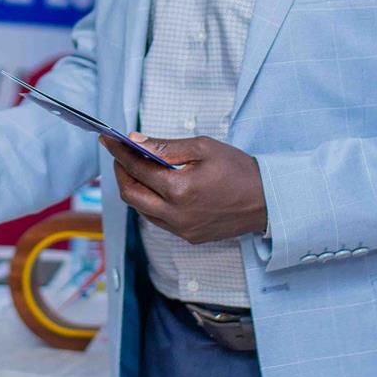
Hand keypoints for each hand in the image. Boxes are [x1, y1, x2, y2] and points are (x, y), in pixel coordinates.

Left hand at [104, 134, 265, 243]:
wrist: (268, 200)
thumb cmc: (239, 170)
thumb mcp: (203, 148)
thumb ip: (166, 146)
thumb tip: (135, 141)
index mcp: (179, 189)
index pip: (137, 168)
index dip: (119, 153)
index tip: (108, 140)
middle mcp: (176, 214)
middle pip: (131, 194)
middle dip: (121, 173)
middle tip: (120, 156)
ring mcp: (182, 229)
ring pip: (142, 210)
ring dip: (134, 189)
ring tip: (137, 169)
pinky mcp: (189, 236)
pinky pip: (158, 220)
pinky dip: (150, 203)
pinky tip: (156, 188)